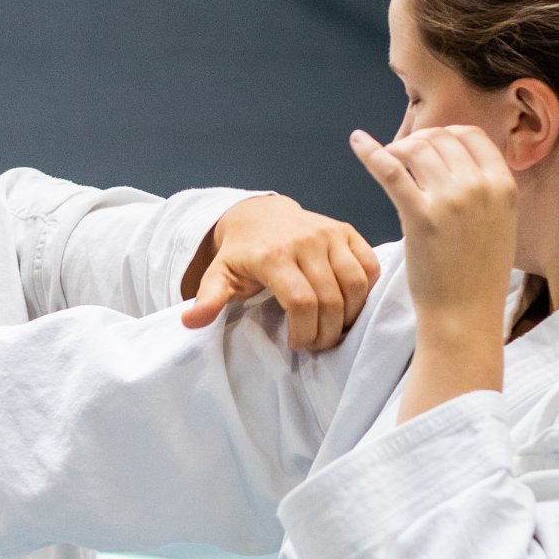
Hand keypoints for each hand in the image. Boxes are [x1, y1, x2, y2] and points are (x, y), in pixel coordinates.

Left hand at [181, 194, 380, 349]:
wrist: (258, 213)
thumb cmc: (240, 253)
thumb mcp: (218, 275)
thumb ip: (208, 299)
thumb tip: (189, 322)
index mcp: (273, 255)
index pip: (301, 302)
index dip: (304, 332)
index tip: (297, 344)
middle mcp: (305, 241)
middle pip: (330, 300)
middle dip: (327, 332)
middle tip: (317, 344)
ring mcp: (329, 234)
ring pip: (355, 285)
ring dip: (350, 316)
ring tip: (335, 329)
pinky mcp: (346, 231)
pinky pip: (369, 266)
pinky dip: (366, 291)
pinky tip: (349, 305)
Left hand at [350, 126, 516, 422]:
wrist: (465, 315)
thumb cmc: (477, 275)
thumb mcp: (499, 224)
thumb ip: (484, 190)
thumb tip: (457, 162)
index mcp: (503, 185)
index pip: (470, 136)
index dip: (445, 135)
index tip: (429, 146)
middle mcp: (480, 186)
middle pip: (439, 139)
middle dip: (417, 142)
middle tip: (401, 157)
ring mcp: (451, 199)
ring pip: (415, 149)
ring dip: (396, 150)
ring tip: (386, 163)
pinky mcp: (420, 215)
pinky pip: (390, 169)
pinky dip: (370, 151)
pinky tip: (357, 142)